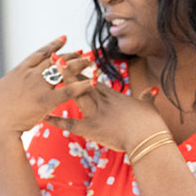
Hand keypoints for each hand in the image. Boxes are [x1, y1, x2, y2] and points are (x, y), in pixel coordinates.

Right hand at [0, 36, 92, 136]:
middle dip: (70, 55)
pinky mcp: (46, 101)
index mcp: (19, 71)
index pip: (39, 54)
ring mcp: (39, 87)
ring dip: (79, 66)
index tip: (64, 38)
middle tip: (82, 51)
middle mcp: (30, 75)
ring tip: (91, 62)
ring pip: (63, 72)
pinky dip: (82, 85)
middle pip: (55, 60)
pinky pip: (68, 91)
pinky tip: (93, 81)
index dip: (52, 46)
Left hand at [44, 65, 166, 151]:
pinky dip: (57, 121)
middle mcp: (102, 101)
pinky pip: (71, 124)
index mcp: (114, 96)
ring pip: (75, 93)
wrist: (148, 137)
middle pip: (81, 81)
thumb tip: (152, 90)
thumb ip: (148, 97)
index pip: (93, 80)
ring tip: (50, 71)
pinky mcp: (91, 129)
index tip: (74, 60)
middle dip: (68, 69)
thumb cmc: (151, 124)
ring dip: (62, 82)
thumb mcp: (149, 107)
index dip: (82, 70)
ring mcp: (95, 113)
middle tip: (56, 57)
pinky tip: (44, 116)